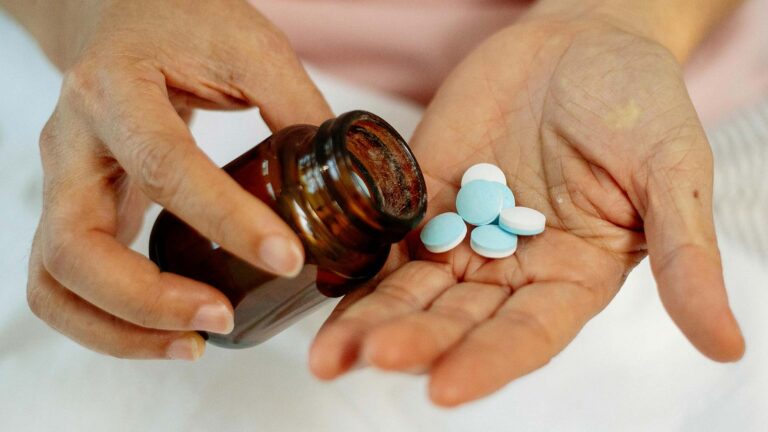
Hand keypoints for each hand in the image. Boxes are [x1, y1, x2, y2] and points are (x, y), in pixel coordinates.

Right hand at [25, 0, 331, 359]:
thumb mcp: (249, 48)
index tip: (289, 259)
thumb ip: (297, 108)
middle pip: (76, 248)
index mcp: (116, 92)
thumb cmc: (180, 21)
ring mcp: (63, 183)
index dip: (229, 221)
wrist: (120, 16)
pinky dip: (109, 322)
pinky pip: (66, 285)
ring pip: (56, 282)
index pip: (167, 168)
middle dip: (149, 301)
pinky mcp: (75, 210)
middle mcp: (72, 143)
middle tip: (221, 320)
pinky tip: (171, 326)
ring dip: (119, 329)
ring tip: (193, 343)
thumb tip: (351, 182)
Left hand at [309, 17, 744, 405]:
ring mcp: (464, 231)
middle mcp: (511, 267)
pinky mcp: (425, 193)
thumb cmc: (638, 100)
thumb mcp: (673, 172)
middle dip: (409, 341)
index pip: (526, 336)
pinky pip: (387, 234)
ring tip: (326, 352)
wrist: (580, 40)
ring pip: (412, 288)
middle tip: (361, 361)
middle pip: (455, 320)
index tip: (443, 388)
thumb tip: (726, 344)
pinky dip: (357, 260)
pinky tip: (323, 281)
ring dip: (369, 320)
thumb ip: (685, 256)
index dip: (487, 363)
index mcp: (572, 276)